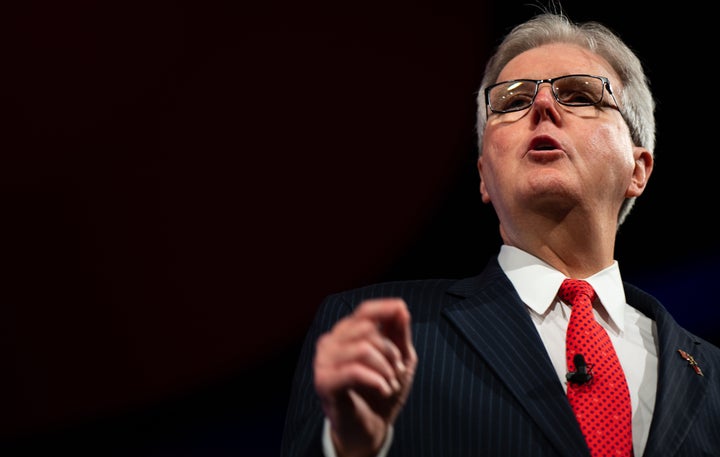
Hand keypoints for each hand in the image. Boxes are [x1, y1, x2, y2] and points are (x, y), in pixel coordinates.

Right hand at [313, 298, 416, 456]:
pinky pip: (354, 371)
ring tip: (390, 383)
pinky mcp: (324, 383)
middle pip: (367, 330)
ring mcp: (323, 362)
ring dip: (385, 368)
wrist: (369, 430)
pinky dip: (376, 380)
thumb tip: (401, 307)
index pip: (364, 311)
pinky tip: (384, 390)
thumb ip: (399, 333)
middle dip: (391, 350)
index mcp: (345, 334)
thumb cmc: (381, 392)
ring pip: (362, 349)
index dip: (384, 308)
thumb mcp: (399, 360)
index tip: (402, 311)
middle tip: (398, 371)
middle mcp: (329, 343)